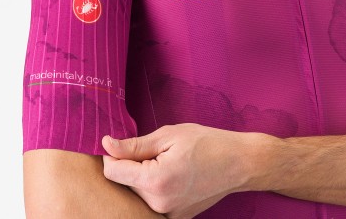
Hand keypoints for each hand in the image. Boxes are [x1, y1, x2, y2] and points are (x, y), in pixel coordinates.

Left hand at [101, 123, 261, 218]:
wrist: (239, 163)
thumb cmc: (206, 143)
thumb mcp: (168, 135)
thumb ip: (134, 145)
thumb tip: (106, 144)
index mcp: (155, 181)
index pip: (113, 172)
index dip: (112, 154)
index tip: (119, 142)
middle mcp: (159, 205)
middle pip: (125, 183)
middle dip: (130, 165)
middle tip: (153, 149)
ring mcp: (168, 215)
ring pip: (138, 193)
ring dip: (142, 177)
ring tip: (165, 161)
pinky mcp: (175, 218)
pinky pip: (152, 202)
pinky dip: (154, 188)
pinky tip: (172, 174)